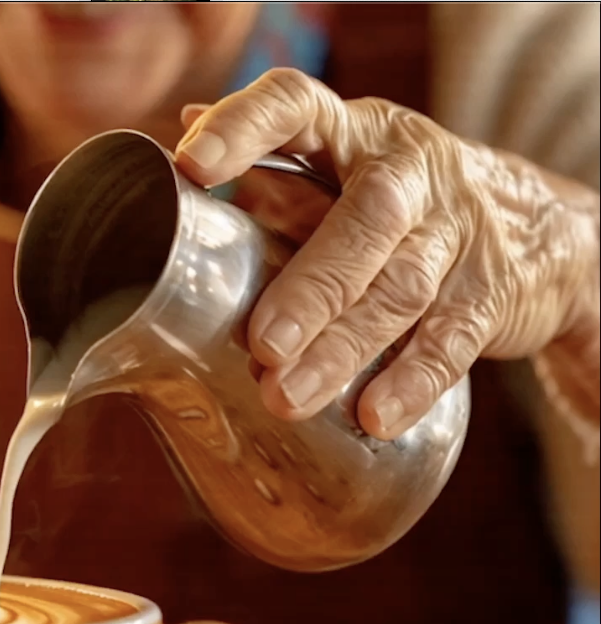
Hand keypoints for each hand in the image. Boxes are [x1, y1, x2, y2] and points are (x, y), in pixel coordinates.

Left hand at [177, 68, 599, 438]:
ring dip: (343, 347)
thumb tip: (183, 126)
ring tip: (288, 396)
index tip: (193, 166)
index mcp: (353, 131)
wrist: (542, 230)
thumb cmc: (401, 199)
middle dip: (312, 286)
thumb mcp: (344, 165)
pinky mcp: (491, 293)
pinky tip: (373, 415)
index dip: (244, 127)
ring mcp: (458, 231)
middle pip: (366, 219)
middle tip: (262, 344)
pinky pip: (453, 339)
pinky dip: (413, 379)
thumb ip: (271, 160)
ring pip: (401, 288)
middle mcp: (409, 170)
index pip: (296, 105)